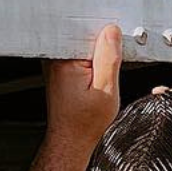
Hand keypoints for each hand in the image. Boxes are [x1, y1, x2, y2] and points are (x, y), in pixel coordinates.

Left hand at [45, 23, 122, 150]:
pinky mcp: (59, 68)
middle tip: (106, 73)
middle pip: (85, 35)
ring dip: (97, 56)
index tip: (116, 51)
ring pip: (83, 44)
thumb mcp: (107, 91)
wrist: (70, 139)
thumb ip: (109, 59)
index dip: (108, 38)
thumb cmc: (85, 123)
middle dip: (103, 47)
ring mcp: (55, 62)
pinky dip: (91, 63)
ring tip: (99, 79)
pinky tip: (94, 79)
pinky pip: (79, 55)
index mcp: (65, 60)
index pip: (89, 31)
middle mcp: (56, 58)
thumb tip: (112, 31)